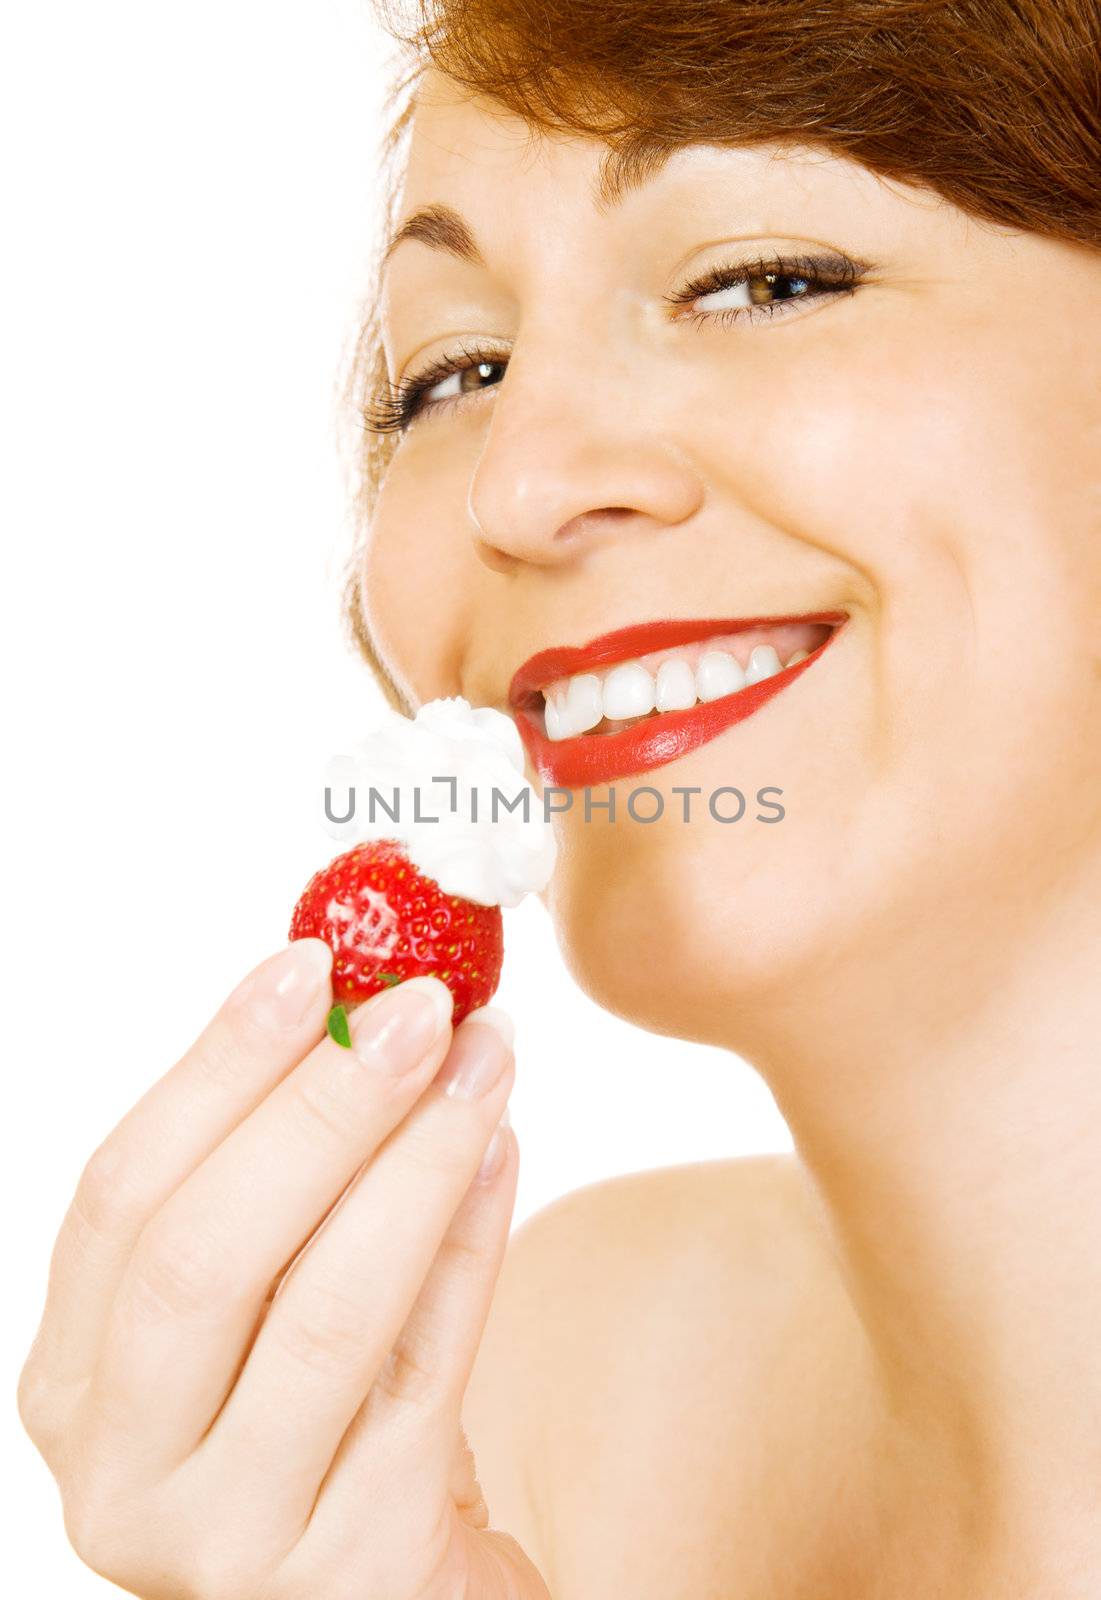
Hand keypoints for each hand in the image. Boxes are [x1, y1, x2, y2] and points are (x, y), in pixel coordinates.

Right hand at [17, 940, 549, 1598]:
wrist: (386, 1579)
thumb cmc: (315, 1415)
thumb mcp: (257, 1301)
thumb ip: (275, 1171)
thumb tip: (354, 989)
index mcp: (74, 1381)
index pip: (119, 1201)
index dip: (213, 1071)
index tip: (310, 962)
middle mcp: (123, 1473)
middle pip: (204, 1259)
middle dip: (320, 1109)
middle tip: (420, 1004)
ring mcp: (231, 1539)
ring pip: (323, 1316)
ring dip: (415, 1160)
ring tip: (486, 1057)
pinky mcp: (357, 1565)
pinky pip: (426, 1373)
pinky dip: (468, 1244)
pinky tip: (500, 1148)